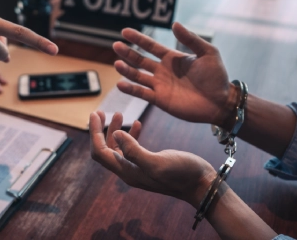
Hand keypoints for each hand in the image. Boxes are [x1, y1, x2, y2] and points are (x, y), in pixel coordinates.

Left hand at [89, 111, 215, 207]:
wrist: (202, 185)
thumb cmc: (182, 174)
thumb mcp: (157, 162)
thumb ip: (133, 150)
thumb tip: (115, 134)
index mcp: (127, 171)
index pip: (100, 152)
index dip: (94, 133)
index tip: (94, 114)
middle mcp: (129, 171)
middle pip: (105, 150)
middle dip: (99, 131)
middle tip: (100, 112)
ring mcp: (138, 168)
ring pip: (118, 148)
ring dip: (115, 131)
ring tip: (119, 113)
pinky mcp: (149, 163)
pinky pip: (133, 148)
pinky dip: (131, 135)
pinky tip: (139, 124)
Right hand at [113, 22, 236, 125]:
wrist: (220, 102)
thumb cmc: (217, 77)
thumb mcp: (208, 53)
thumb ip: (191, 39)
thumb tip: (174, 24)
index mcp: (172, 58)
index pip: (150, 46)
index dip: (138, 39)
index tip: (124, 32)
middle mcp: (162, 71)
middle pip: (140, 60)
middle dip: (128, 53)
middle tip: (116, 45)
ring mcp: (160, 85)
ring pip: (138, 76)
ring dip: (126, 70)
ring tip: (117, 64)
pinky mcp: (160, 100)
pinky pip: (142, 93)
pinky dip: (130, 89)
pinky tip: (120, 84)